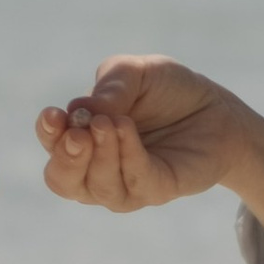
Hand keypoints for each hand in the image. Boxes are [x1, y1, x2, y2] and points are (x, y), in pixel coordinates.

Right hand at [36, 57, 251, 211]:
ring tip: (108, 123)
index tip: (53, 115)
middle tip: (77, 131)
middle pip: (63, 180)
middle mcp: (97, 169)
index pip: (53, 146)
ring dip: (99, 155)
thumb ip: (111, 85)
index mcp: (83, 140)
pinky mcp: (156, 191)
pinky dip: (127, 156)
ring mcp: (126, 185)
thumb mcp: (137, 73)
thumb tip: (84, 109)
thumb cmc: (168, 91)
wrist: (216, 109)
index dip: (47, 134)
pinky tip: (125, 129)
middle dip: (65, 157)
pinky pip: (134, 183)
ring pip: (97, 186)